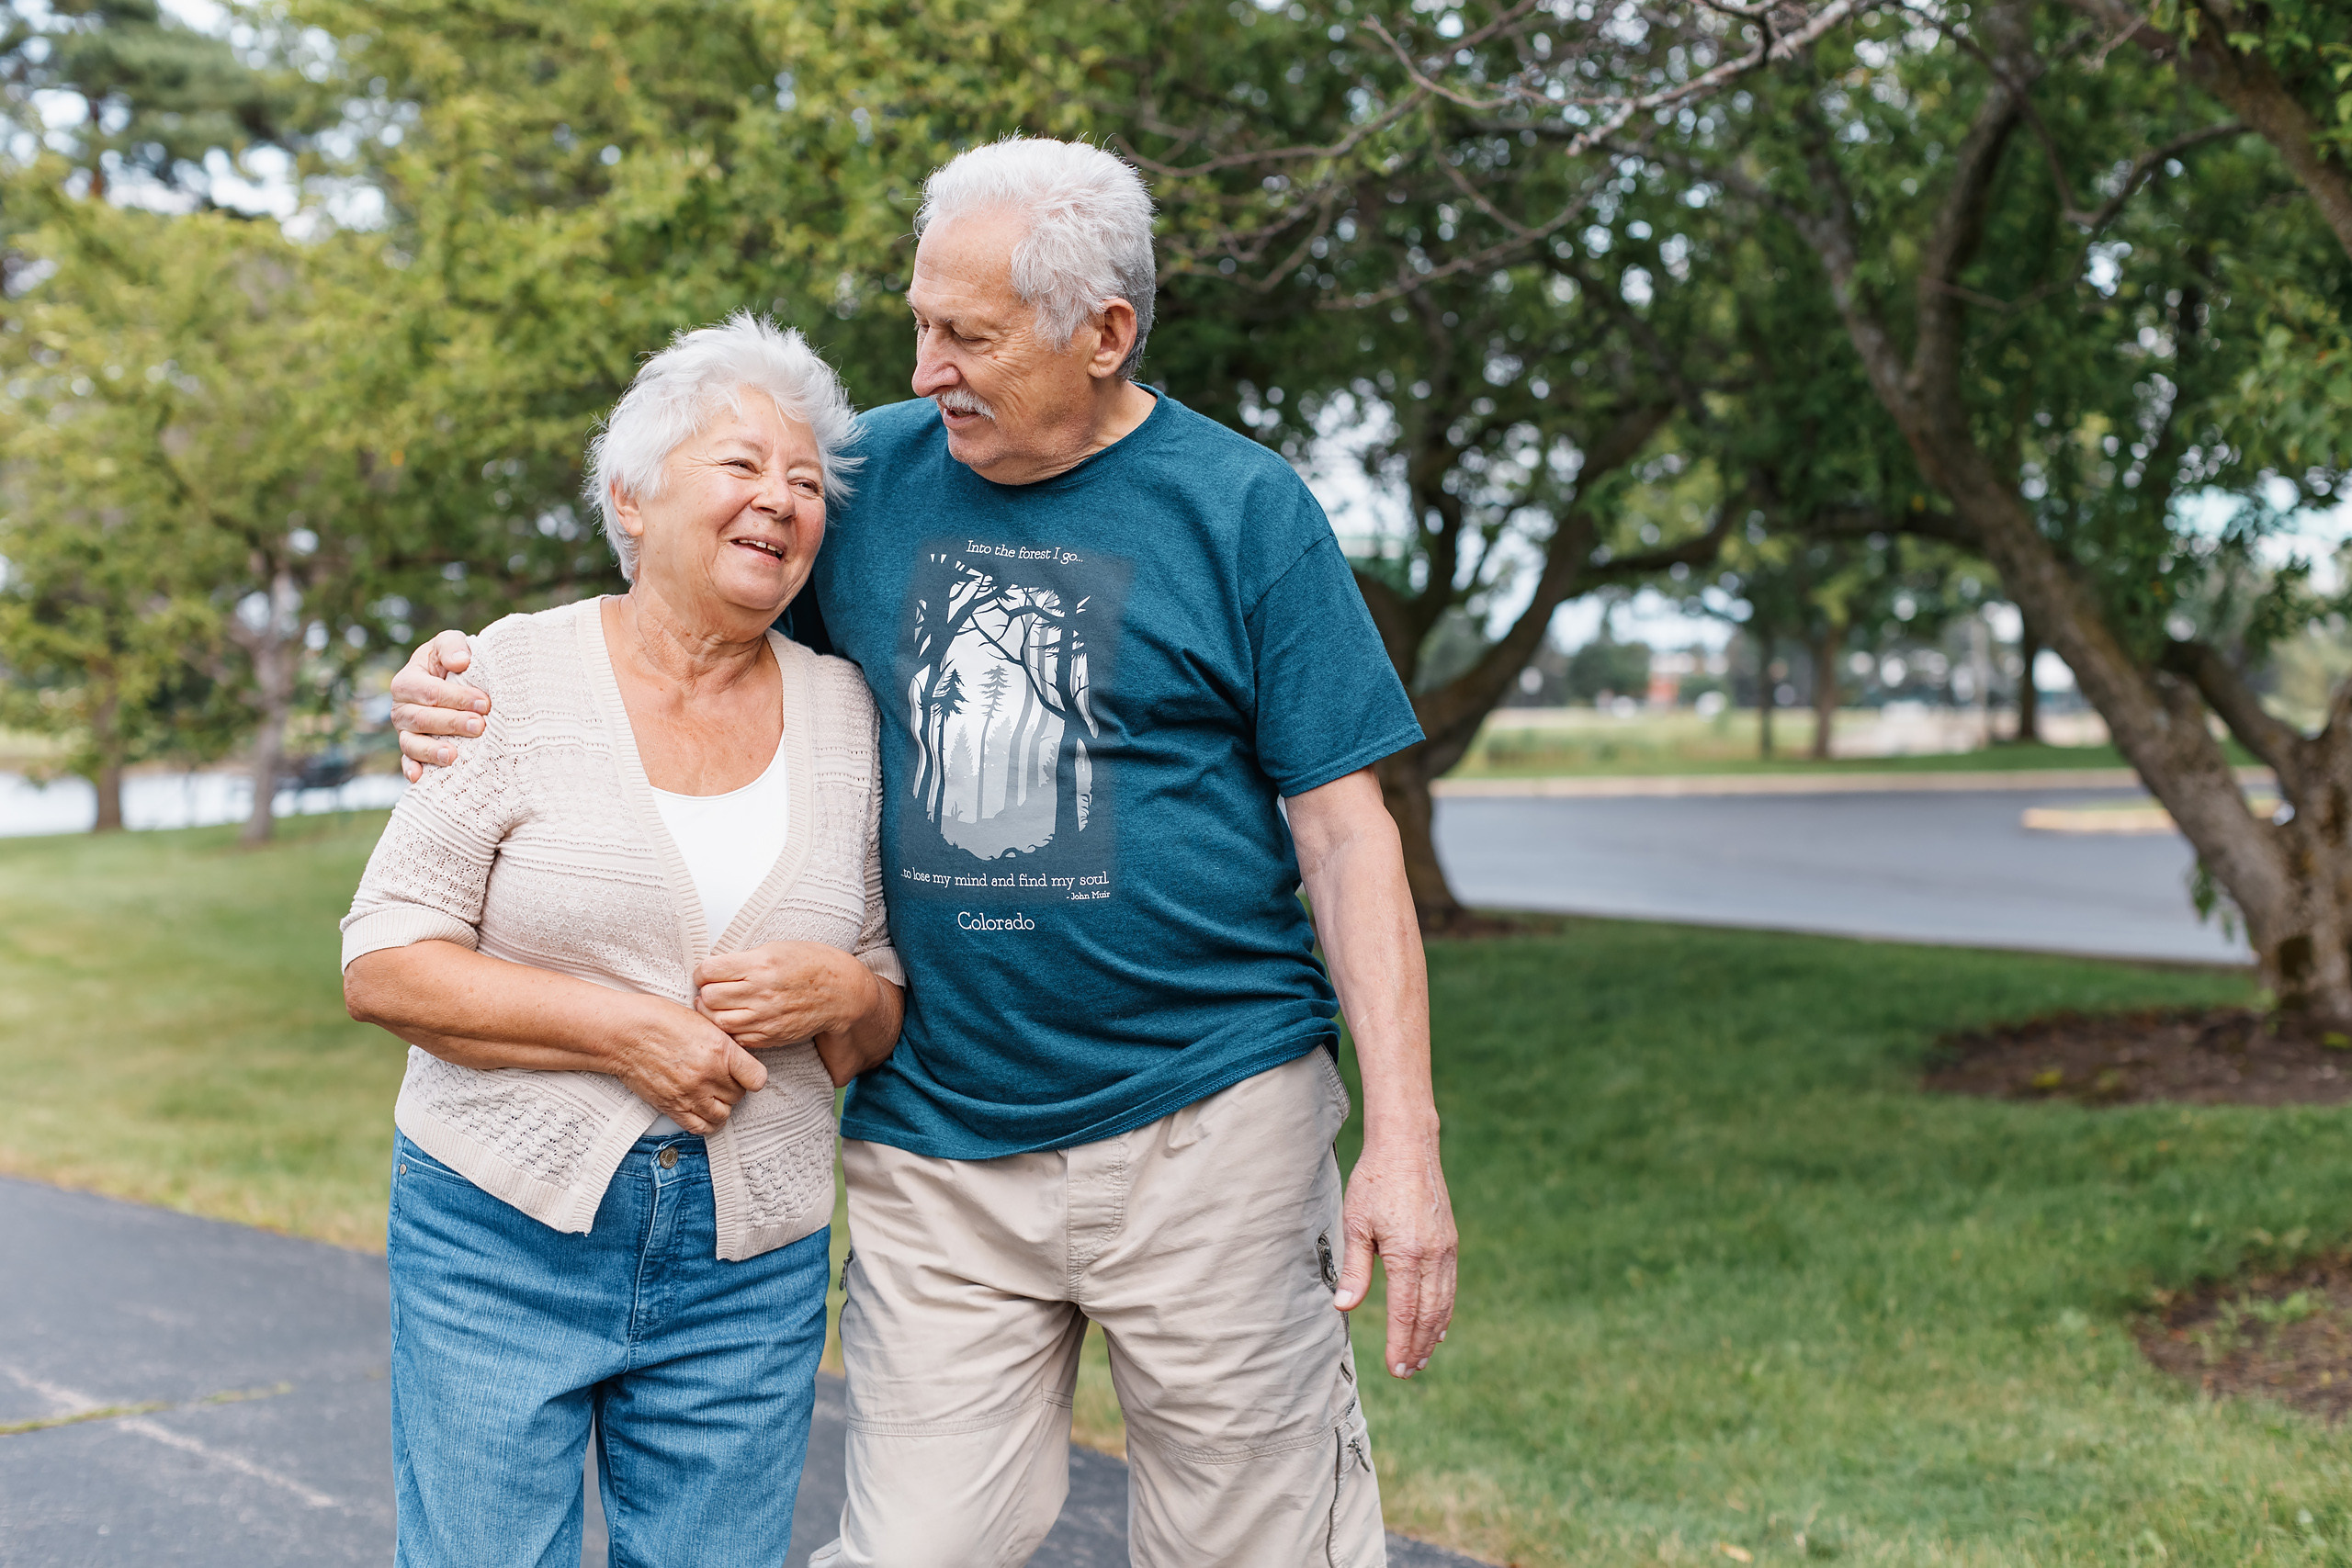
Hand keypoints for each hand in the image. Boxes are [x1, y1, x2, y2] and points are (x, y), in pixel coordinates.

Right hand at [391, 629, 486, 780]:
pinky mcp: (411, 750)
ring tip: (453, 756)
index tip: (485, 704)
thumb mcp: (450, 644)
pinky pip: (407, 762)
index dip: (457, 698)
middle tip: (480, 726)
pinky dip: (411, 770)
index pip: (431, 692)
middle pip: (422, 719)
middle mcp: (401, 708)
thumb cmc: (452, 661)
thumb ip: (452, 646)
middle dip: (452, 723)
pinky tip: (419, 778)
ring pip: (412, 743)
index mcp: (408, 681)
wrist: (452, 680)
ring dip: (432, 750)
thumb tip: (460, 662)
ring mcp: (405, 731)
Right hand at [609, 996, 769, 1134]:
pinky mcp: (672, 1107)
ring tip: (713, 1095)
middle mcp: (708, 1075)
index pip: (757, 1078)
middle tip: (723, 1079)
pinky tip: (703, 1110)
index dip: (753, 1076)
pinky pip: (700, 1127)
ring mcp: (690, 1094)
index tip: (747, 1073)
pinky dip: (706, 1122)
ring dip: (721, 1106)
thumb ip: (723, 1044)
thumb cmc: (657, 1020)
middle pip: (739, 1096)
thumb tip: (738, 1058)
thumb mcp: (702, 1021)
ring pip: (723, 1115)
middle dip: (734, 1088)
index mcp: (719, 1050)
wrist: (623, 1033)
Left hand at [694, 943, 892, 1086]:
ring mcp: (765, 1017)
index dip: (703, 972)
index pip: (709, 970)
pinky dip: (728, 1030)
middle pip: (708, 997)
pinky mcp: (770, 1036)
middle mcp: (761, 992)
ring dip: (712, 1013)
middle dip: (704, 992)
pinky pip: (735, 1038)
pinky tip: (734, 1019)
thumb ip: (745, 959)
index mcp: (761, 964)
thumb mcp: (778, 948)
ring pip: (717, 1021)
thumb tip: (713, 970)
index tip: (708, 973)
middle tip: (711, 989)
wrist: (842, 993)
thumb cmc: (811, 964)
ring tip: (718, 1006)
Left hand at [1334, 1117, 1457, 1379]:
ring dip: (1433, 1334)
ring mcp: (1446, 1249)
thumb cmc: (1375, 1182)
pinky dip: (1444, 1311)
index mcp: (1406, 1253)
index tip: (1395, 1368)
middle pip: (1428, 1314)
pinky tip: (1439, 1326)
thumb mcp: (1355, 1224)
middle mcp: (1432, 1255)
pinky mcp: (1450, 1242)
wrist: (1408, 1147)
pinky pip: (1450, 1286)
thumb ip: (1354, 1269)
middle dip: (1418, 1346)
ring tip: (1421, 1357)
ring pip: (1443, 1303)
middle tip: (1407, 1371)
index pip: (1405, 1311)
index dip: (1400, 1343)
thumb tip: (1344, 1307)